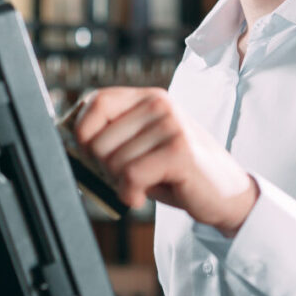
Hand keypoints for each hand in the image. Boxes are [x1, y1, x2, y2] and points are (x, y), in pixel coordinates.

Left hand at [67, 87, 258, 236]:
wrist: (227, 194)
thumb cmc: (178, 173)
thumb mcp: (144, 147)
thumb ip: (114, 137)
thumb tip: (68, 140)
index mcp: (149, 98)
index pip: (94, 102)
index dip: (81, 133)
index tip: (89, 155)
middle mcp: (160, 104)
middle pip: (96, 139)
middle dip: (103, 168)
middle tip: (127, 178)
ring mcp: (171, 125)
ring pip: (112, 161)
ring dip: (120, 184)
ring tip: (142, 185)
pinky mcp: (178, 150)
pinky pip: (130, 176)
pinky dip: (129, 194)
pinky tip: (142, 197)